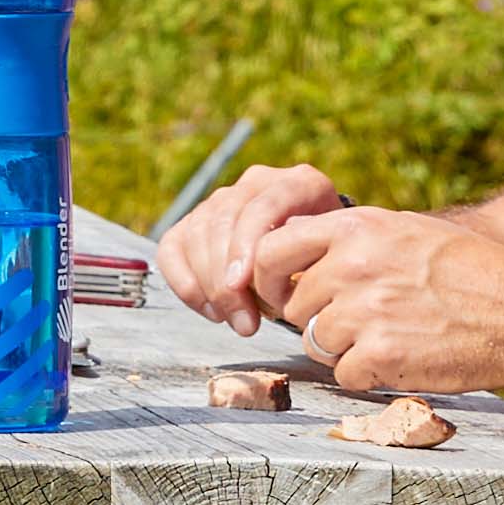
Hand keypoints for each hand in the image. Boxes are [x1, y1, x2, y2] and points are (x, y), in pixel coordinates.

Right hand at [157, 161, 337, 331]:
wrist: (315, 257)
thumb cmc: (326, 264)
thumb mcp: (331, 263)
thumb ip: (308, 266)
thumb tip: (277, 282)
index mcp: (300, 183)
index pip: (263, 205)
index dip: (246, 245)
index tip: (240, 285)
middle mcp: (258, 183)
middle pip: (224, 220)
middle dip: (226, 278)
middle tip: (244, 322)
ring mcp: (223, 199)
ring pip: (197, 234)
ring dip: (209, 286)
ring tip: (234, 321)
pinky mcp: (194, 220)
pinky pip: (172, 248)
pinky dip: (185, 283)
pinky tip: (211, 310)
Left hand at [272, 210, 503, 403]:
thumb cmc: (473, 271)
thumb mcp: (409, 230)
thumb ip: (353, 237)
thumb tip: (300, 244)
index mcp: (358, 228)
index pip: (272, 249)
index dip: (267, 277)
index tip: (278, 294)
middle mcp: (354, 265)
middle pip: (294, 306)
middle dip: (319, 320)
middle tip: (364, 323)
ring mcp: (365, 311)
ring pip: (316, 343)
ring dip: (344, 349)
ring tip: (391, 337)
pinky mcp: (379, 355)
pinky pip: (343, 374)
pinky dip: (367, 375)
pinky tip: (403, 359)